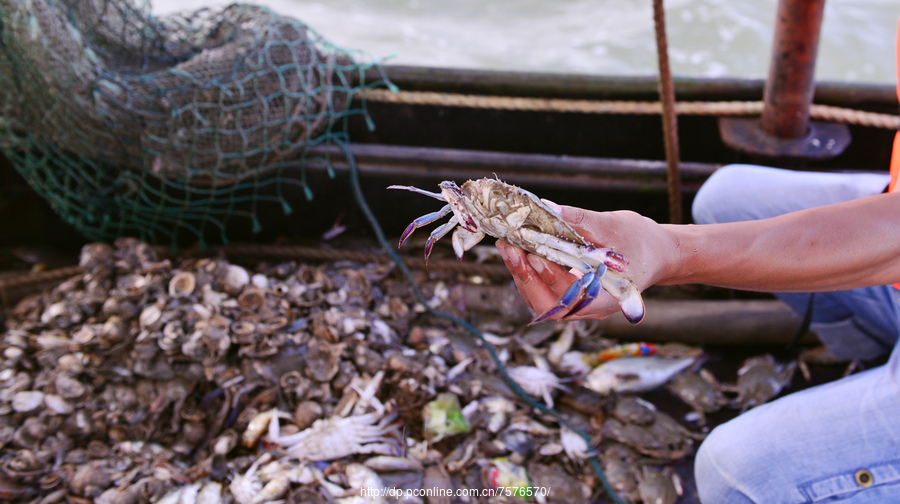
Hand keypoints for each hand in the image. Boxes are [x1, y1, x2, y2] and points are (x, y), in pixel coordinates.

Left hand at [496, 204, 675, 321]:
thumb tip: (547, 209)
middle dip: (526, 278)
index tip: (531, 254)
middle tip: (509, 248)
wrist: (658, 255)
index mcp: (607, 298)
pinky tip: (519, 252)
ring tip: (508, 247)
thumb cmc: (640, 241)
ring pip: (543, 302)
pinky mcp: (571, 297)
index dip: (548, 277)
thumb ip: (580, 220)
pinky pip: (546, 293)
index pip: (571, 296)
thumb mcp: (614, 225)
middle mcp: (590, 309)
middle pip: (550, 306)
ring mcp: (579, 306)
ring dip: (523, 276)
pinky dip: (530, 275)